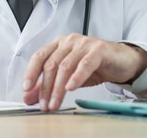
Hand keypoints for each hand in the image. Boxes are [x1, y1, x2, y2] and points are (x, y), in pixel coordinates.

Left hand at [22, 34, 146, 110]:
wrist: (120, 61)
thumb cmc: (94, 66)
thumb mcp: (68, 76)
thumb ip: (48, 85)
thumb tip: (29, 97)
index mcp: (58, 44)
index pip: (39, 56)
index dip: (31, 73)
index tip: (26, 89)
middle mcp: (68, 41)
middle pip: (51, 64)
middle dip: (45, 87)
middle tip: (44, 105)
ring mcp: (83, 43)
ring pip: (65, 66)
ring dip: (58, 88)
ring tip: (55, 103)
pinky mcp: (98, 49)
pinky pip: (85, 63)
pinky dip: (76, 77)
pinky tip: (71, 87)